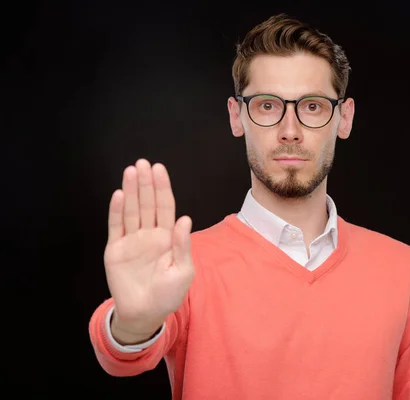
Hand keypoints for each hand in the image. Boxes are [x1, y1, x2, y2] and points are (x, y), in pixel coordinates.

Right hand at [103, 159, 193, 339]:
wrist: (145, 313)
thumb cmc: (168, 294)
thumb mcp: (183, 271)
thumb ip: (182, 245)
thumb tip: (184, 219)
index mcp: (167, 237)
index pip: (165, 206)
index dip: (162, 188)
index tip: (160, 169)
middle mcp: (149, 234)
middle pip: (147, 203)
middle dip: (146, 183)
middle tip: (143, 163)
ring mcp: (131, 240)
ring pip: (131, 210)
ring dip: (130, 191)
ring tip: (131, 171)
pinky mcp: (115, 249)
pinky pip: (116, 226)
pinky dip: (116, 211)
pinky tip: (118, 195)